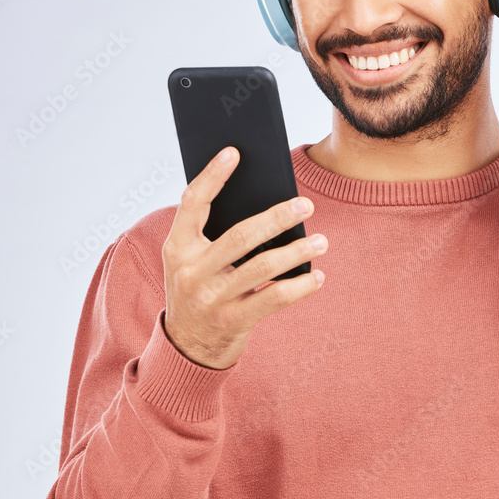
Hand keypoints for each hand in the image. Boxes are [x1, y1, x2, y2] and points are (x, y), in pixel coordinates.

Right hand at [162, 147, 327, 369]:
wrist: (186, 346)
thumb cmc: (199, 288)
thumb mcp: (193, 261)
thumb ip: (215, 235)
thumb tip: (265, 201)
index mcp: (178, 247)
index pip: (193, 203)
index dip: (212, 176)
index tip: (234, 152)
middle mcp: (191, 271)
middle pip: (239, 236)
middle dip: (276, 217)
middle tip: (305, 204)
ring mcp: (211, 298)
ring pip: (261, 267)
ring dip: (296, 252)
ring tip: (321, 240)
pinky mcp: (233, 321)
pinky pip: (273, 299)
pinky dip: (300, 286)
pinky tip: (317, 276)